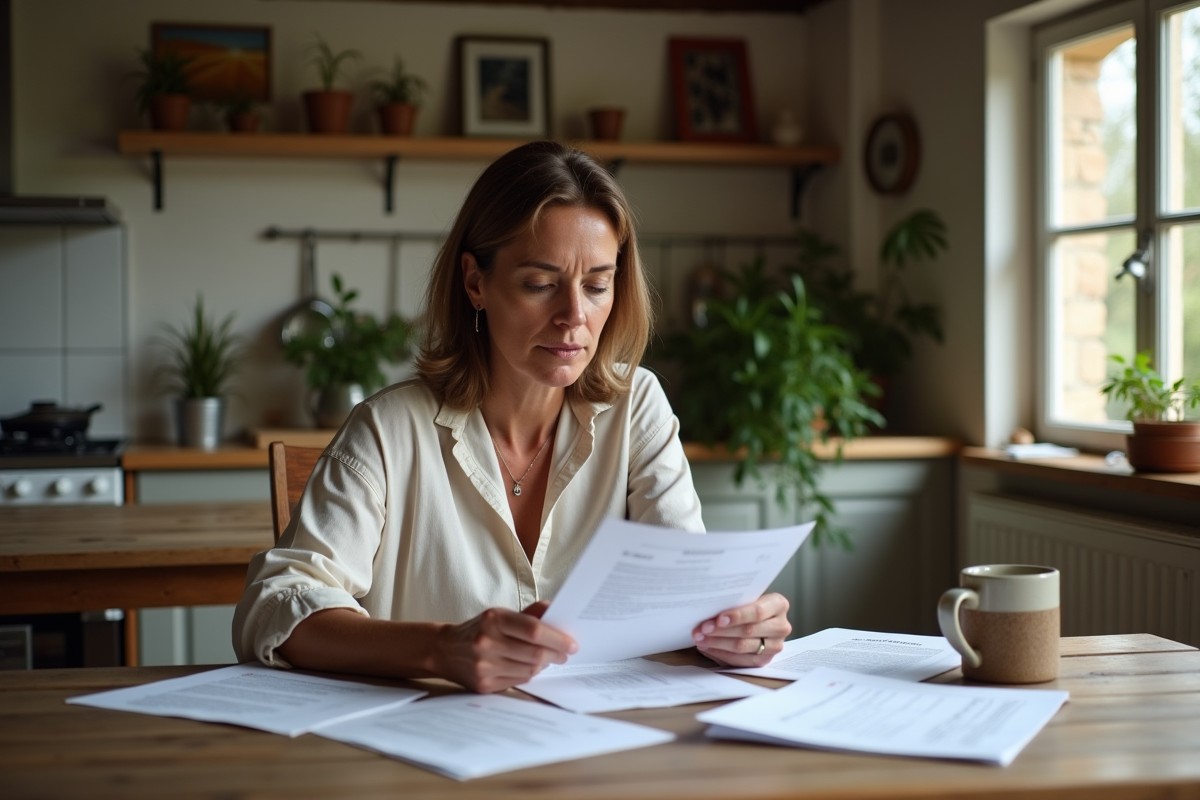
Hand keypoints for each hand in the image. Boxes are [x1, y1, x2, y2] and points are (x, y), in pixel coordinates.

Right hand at [434, 601, 576, 693]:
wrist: (445, 650)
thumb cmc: (480, 629)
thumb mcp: (500, 614)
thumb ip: (529, 613)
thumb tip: (556, 611)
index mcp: (493, 619)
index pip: (534, 630)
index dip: (557, 638)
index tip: (572, 643)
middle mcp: (486, 642)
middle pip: (534, 653)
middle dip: (557, 654)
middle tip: (566, 653)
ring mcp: (484, 666)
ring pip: (529, 669)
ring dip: (544, 664)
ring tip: (549, 658)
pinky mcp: (484, 685)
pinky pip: (518, 681)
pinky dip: (529, 673)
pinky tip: (531, 666)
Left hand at [692, 593, 789, 667]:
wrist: (760, 619)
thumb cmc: (748, 605)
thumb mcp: (747, 598)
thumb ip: (735, 601)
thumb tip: (708, 607)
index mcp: (779, 605)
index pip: (758, 612)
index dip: (737, 616)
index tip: (718, 619)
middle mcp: (781, 626)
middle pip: (748, 631)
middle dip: (721, 631)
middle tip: (702, 629)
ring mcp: (774, 646)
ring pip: (742, 647)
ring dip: (717, 643)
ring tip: (700, 638)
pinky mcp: (764, 660)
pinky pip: (740, 660)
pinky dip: (720, 653)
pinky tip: (707, 647)